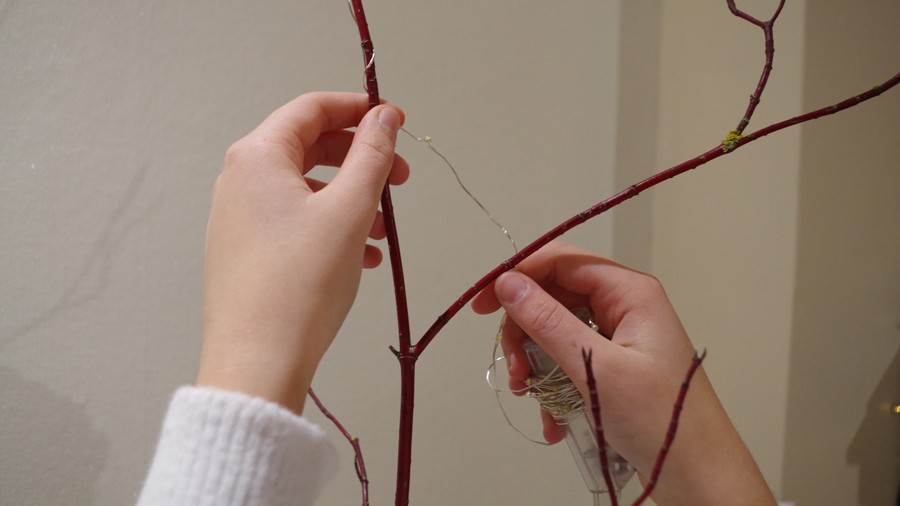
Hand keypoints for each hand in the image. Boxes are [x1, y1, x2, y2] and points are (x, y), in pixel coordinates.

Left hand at [196, 92, 406, 413]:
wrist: (258, 361)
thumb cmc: (301, 284)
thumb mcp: (350, 210)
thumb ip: (372, 155)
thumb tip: (384, 116)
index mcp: (257, 157)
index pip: (312, 109)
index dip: (359, 109)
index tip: (396, 121)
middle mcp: (240, 180)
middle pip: (309, 147)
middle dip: (361, 160)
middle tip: (399, 179)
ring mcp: (239, 218)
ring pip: (306, 189)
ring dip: (351, 199)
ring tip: (384, 230)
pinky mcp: (245, 251)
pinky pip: (295, 222)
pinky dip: (331, 227)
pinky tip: (363, 256)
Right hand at [472, 242, 773, 504]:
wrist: (697, 474)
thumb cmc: (662, 420)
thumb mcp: (595, 368)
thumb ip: (548, 322)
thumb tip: (509, 285)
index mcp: (629, 293)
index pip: (561, 261)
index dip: (517, 276)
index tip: (483, 305)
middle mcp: (625, 307)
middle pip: (554, 297)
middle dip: (525, 333)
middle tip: (515, 369)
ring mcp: (620, 338)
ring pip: (557, 333)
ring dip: (537, 366)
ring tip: (533, 398)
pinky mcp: (615, 367)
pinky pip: (570, 363)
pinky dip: (554, 387)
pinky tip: (554, 419)